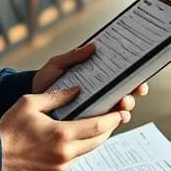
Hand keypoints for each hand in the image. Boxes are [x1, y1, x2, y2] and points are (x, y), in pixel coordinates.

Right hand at [0, 87, 125, 170]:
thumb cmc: (9, 127)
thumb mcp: (31, 102)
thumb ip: (58, 96)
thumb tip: (77, 90)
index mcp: (61, 134)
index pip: (98, 126)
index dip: (113, 119)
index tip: (121, 112)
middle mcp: (64, 154)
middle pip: (98, 141)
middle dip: (107, 129)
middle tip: (113, 118)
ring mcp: (60, 167)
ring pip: (86, 152)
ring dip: (92, 140)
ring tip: (94, 126)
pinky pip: (73, 161)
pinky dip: (76, 150)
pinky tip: (71, 140)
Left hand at [32, 43, 149, 116]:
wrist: (31, 101)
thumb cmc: (45, 80)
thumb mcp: (58, 64)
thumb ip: (74, 56)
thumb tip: (92, 46)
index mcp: (96, 77)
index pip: (120, 75)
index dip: (134, 75)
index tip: (139, 75)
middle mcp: (100, 93)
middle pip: (125, 93)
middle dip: (134, 92)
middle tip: (133, 90)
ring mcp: (95, 109)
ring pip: (119, 110)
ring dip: (126, 107)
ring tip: (122, 104)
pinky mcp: (88, 124)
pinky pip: (105, 125)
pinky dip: (113, 123)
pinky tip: (114, 120)